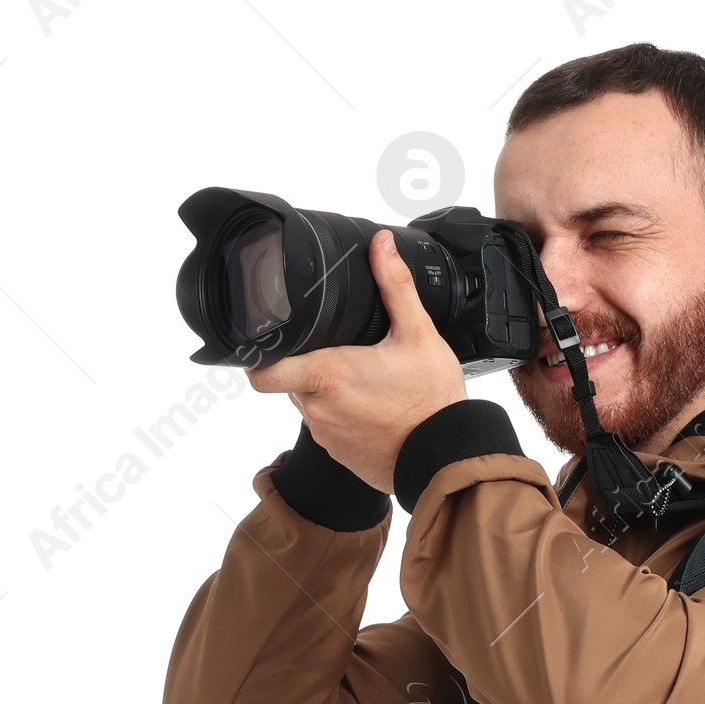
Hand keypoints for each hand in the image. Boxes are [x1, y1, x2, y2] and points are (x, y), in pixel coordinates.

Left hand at [246, 230, 467, 489]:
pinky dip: (344, 418)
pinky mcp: (340, 455)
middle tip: (344, 355)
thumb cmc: (432, 401)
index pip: (263, 371)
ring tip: (364, 384)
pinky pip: (329, 429)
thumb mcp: (418, 334)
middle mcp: (319, 408)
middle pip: (291, 379)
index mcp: (327, 374)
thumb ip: (395, 285)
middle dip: (309, 365)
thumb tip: (382, 246)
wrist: (446, 457)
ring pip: (311, 404)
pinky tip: (372, 410)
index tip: (267, 345)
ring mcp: (327, 435)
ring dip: (327, 392)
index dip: (257, 357)